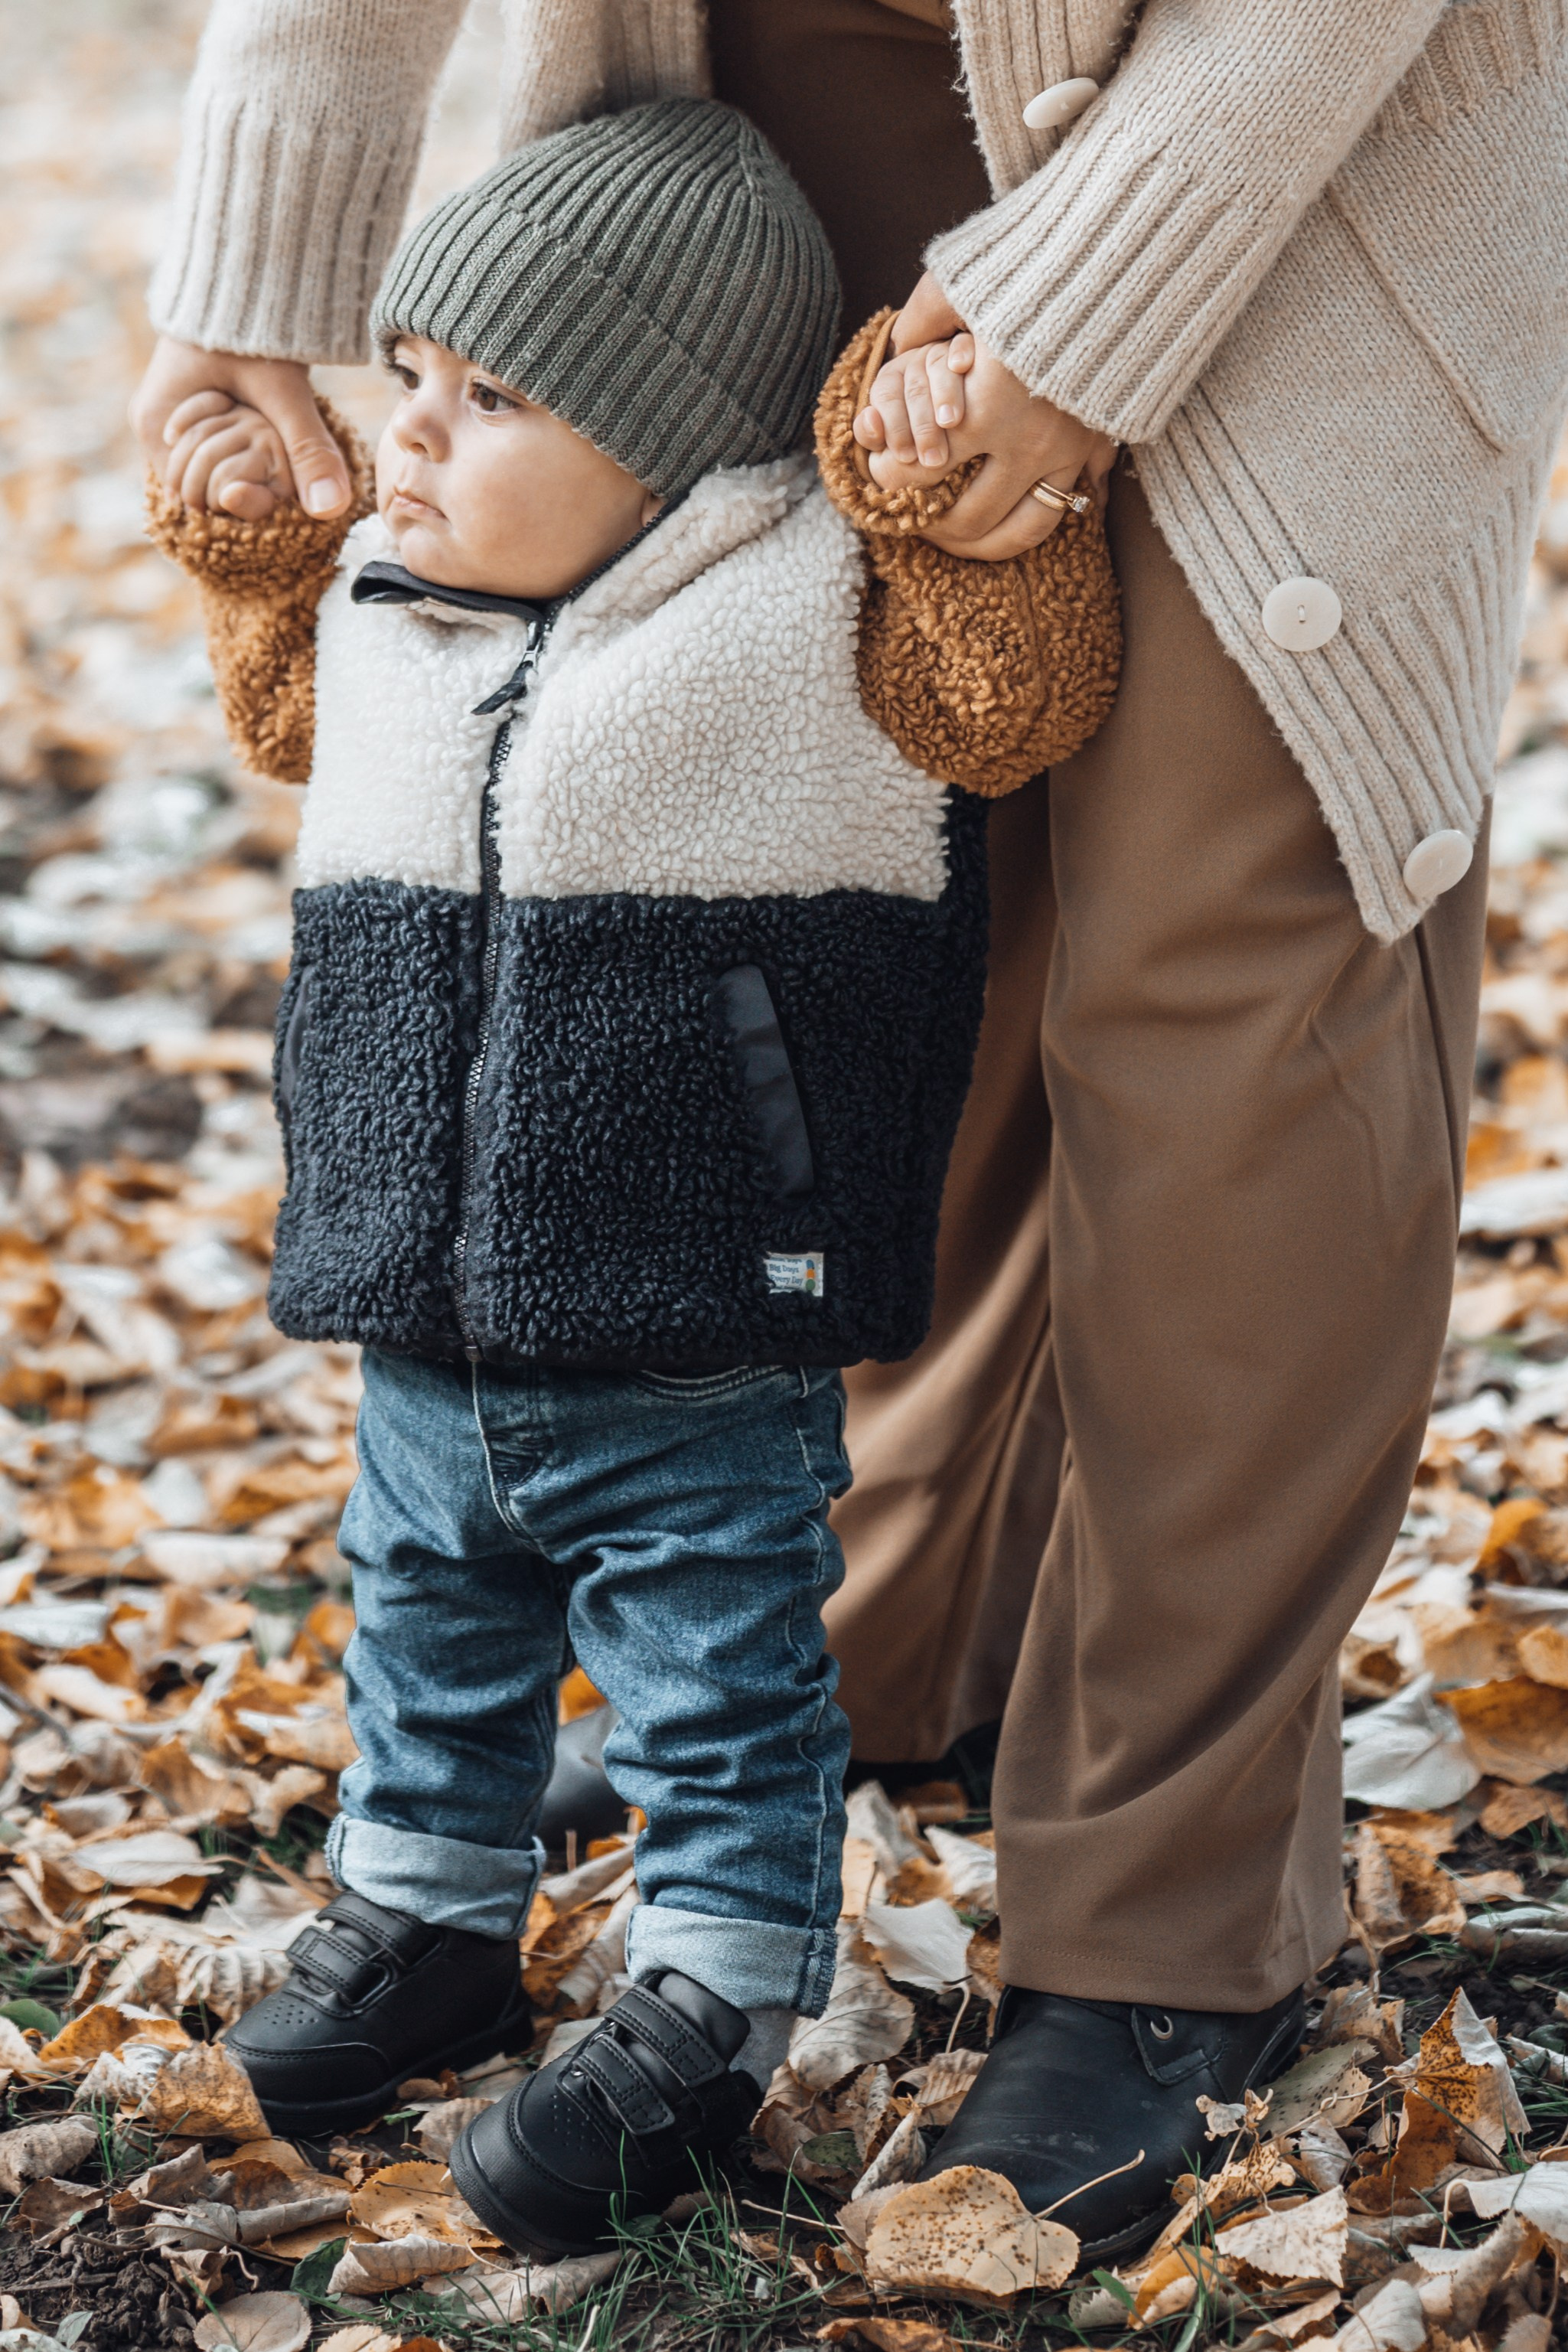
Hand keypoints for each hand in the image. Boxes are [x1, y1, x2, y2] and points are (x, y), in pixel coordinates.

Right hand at [130, 336, 352, 518]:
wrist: (245, 270)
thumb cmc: (253, 324)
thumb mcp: (284, 392)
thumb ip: (308, 449)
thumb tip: (330, 509)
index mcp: (155, 424)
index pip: (192, 496)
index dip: (237, 500)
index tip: (274, 486)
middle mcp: (153, 423)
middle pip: (198, 484)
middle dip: (239, 478)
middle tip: (274, 446)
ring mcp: (167, 413)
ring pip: (209, 466)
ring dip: (242, 463)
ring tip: (269, 431)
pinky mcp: (187, 404)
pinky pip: (214, 445)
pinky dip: (242, 446)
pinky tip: (264, 427)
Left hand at [854, 272, 1116, 560]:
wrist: (1121, 267)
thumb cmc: (1033, 268)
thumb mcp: (964, 280)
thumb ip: (924, 314)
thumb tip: (899, 341)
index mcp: (984, 409)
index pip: (917, 473)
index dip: (886, 478)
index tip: (876, 469)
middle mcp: (1026, 443)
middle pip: (968, 519)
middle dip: (931, 528)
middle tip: (913, 521)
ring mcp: (1067, 452)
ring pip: (1022, 531)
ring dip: (984, 546)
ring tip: (958, 539)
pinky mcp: (1099, 446)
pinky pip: (1073, 503)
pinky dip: (1045, 515)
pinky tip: (1018, 514)